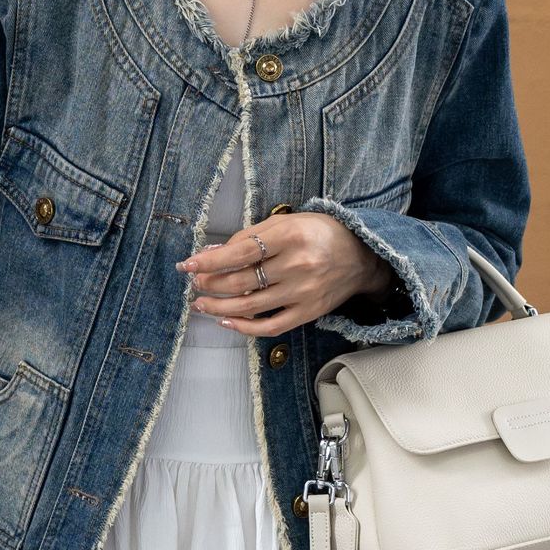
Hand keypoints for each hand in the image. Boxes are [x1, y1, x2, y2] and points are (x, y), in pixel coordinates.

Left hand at [175, 210, 394, 336]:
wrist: (361, 257)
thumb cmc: (320, 233)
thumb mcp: (287, 222)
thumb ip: (250, 236)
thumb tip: (212, 253)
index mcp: (291, 236)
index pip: (240, 253)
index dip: (209, 261)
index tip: (188, 265)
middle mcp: (297, 266)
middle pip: (241, 281)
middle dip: (210, 284)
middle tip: (195, 284)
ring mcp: (303, 292)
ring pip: (250, 306)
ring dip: (218, 306)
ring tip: (201, 303)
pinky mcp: (308, 313)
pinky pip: (270, 326)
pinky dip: (244, 327)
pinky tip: (226, 321)